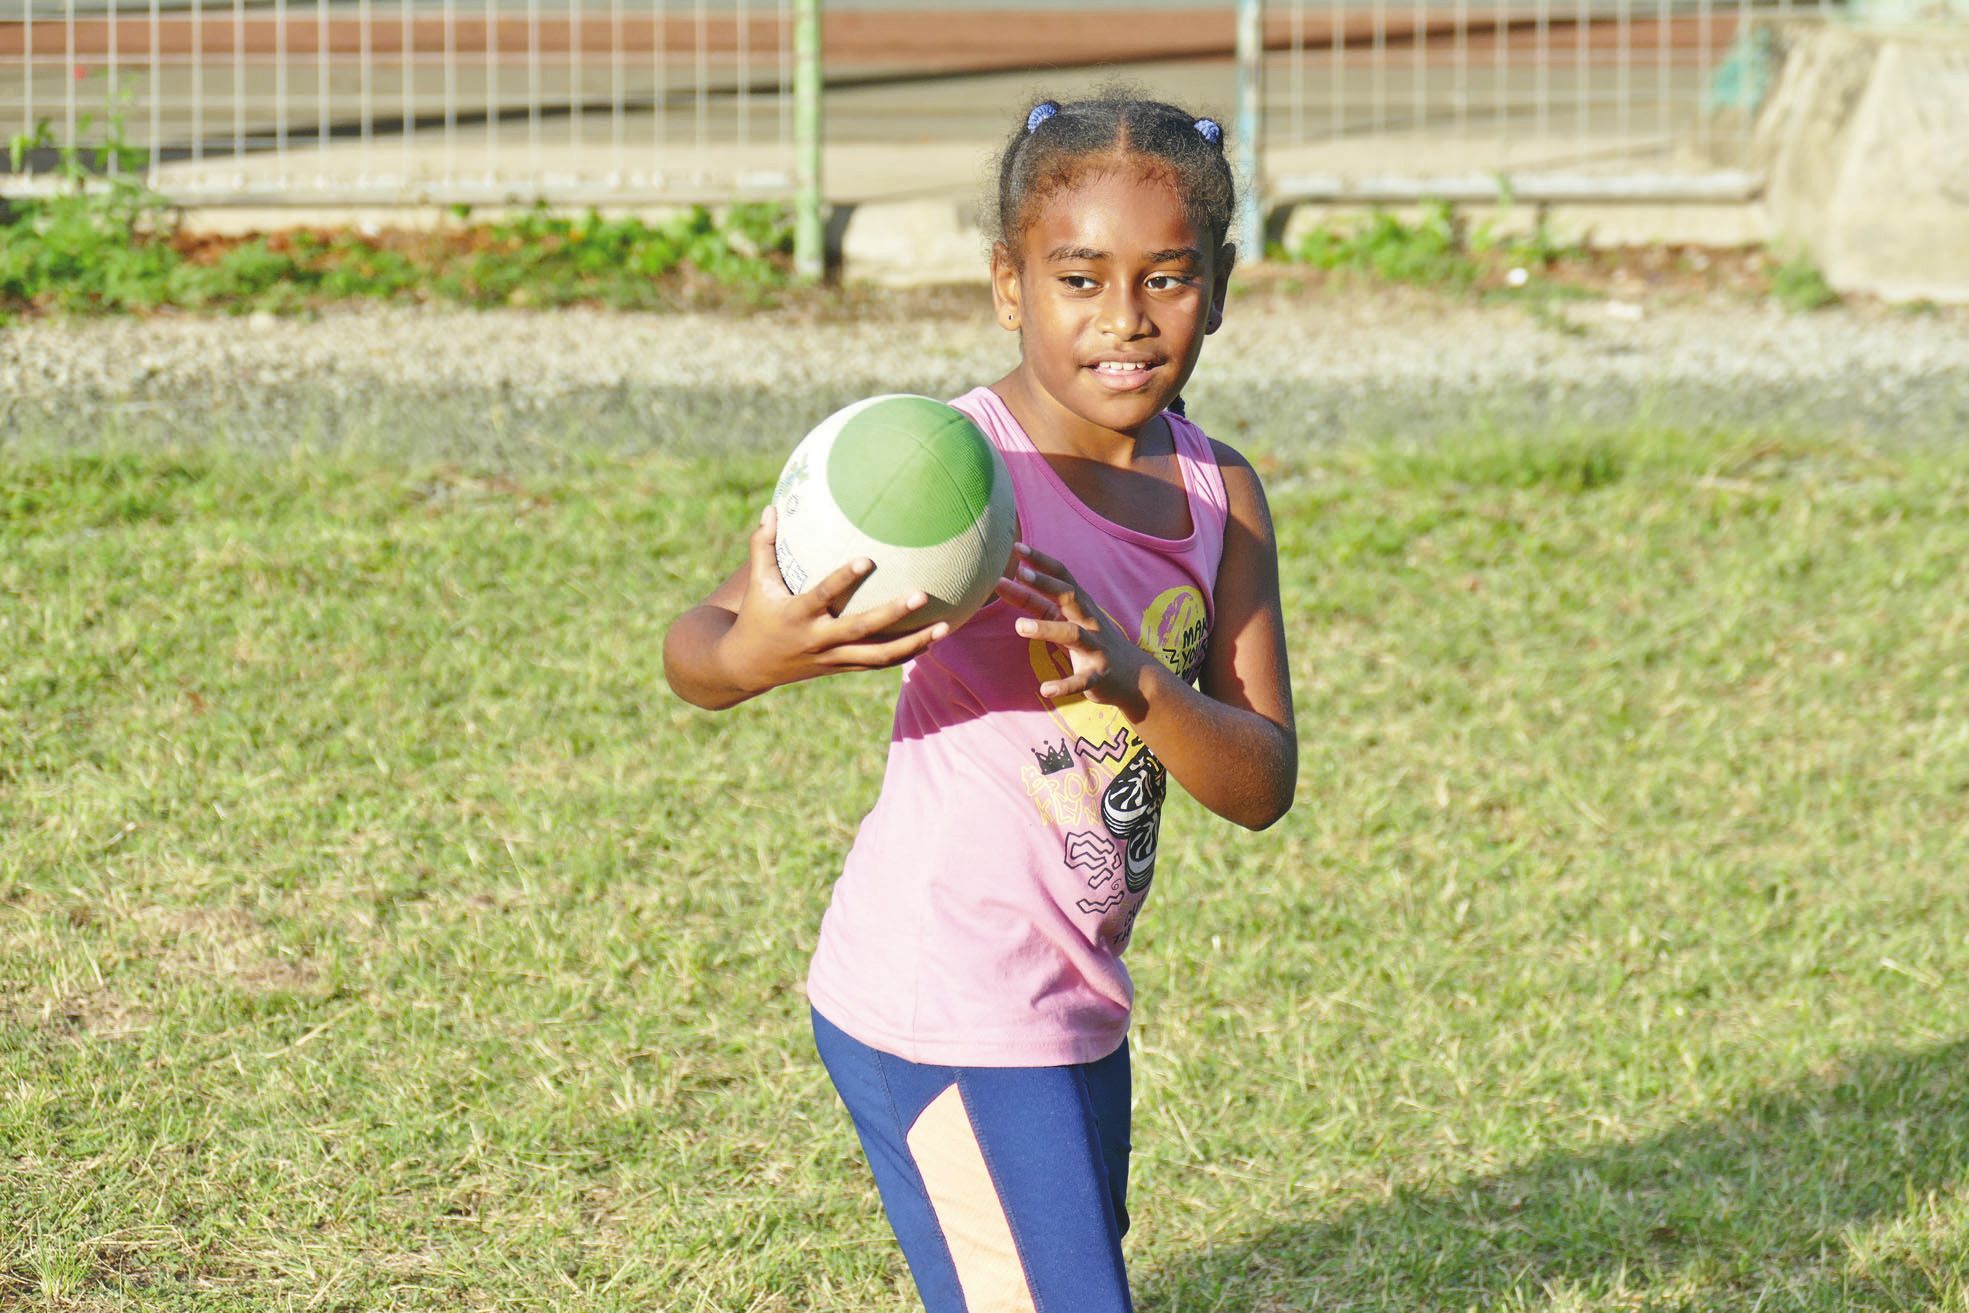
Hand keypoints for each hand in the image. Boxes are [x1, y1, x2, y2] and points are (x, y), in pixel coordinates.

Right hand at [716, 506, 948, 694]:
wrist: (747, 667)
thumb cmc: (756, 615)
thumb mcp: (756, 583)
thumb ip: (763, 545)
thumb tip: (770, 507)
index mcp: (798, 615)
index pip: (823, 595)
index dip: (844, 579)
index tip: (868, 559)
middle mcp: (818, 639)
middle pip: (861, 630)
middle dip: (892, 614)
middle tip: (922, 594)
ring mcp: (833, 657)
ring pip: (878, 656)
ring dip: (913, 643)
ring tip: (946, 627)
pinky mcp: (841, 667)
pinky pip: (878, 663)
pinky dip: (905, 654)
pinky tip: (933, 640)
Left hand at [994, 542, 1150, 713]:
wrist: (1135, 678)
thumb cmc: (1093, 642)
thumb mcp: (1066, 620)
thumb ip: (1036, 603)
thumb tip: (1005, 582)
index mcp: (1081, 607)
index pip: (1063, 577)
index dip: (1041, 561)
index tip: (1017, 546)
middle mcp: (1089, 622)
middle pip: (1069, 597)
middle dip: (1046, 584)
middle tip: (1019, 574)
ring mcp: (1096, 648)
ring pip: (1073, 635)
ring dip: (1046, 629)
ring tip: (1018, 626)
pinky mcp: (1098, 676)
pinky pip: (1081, 681)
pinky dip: (1064, 685)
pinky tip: (1045, 689)